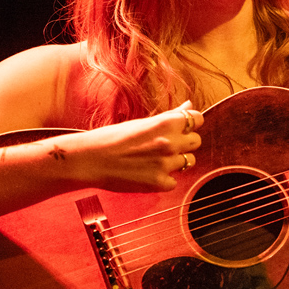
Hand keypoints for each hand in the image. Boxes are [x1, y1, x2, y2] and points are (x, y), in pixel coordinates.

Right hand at [52, 101, 203, 192]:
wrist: (91, 159)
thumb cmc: (113, 138)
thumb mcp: (143, 122)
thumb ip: (170, 116)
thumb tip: (189, 105)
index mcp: (166, 123)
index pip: (198, 119)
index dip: (190, 123)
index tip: (182, 127)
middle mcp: (170, 142)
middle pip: (196, 141)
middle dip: (185, 142)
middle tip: (166, 145)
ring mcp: (166, 164)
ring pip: (188, 161)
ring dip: (176, 161)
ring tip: (154, 159)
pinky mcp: (160, 183)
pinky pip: (174, 181)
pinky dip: (164, 179)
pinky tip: (148, 173)